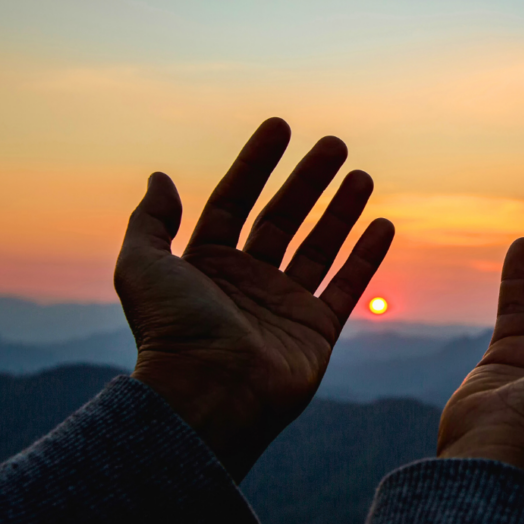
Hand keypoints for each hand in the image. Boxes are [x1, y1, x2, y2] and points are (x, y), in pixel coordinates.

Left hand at [114, 118, 393, 480]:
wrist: (207, 397)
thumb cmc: (171, 332)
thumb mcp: (141, 267)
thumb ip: (151, 220)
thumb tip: (160, 177)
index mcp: (206, 265)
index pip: (234, 201)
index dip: (254, 163)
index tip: (279, 127)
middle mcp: (246, 281)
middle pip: (283, 218)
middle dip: (308, 180)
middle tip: (334, 144)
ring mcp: (283, 306)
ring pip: (319, 247)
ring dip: (341, 210)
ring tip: (361, 175)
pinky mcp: (316, 333)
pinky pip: (346, 287)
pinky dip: (366, 256)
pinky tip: (382, 224)